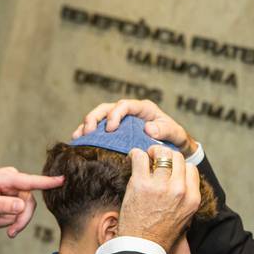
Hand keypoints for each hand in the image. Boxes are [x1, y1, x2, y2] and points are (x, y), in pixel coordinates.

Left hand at [0, 167, 63, 237]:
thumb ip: (3, 205)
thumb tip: (22, 207)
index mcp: (7, 178)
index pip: (32, 181)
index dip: (49, 182)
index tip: (64, 179)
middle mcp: (11, 181)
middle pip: (29, 203)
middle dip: (20, 219)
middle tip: (11, 233)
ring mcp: (10, 188)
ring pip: (22, 209)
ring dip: (11, 221)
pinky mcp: (7, 196)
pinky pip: (15, 210)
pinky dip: (6, 219)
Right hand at [72, 99, 197, 156]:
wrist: (174, 147)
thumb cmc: (175, 137)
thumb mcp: (175, 133)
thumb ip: (165, 130)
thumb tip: (148, 129)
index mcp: (143, 108)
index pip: (124, 105)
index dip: (115, 114)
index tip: (110, 128)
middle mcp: (129, 112)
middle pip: (106, 108)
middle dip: (95, 117)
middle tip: (88, 131)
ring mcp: (121, 122)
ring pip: (99, 118)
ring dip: (87, 125)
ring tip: (78, 136)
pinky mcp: (115, 132)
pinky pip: (99, 131)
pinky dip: (88, 135)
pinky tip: (78, 142)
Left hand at [118, 146, 199, 252]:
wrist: (141, 247)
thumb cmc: (160, 233)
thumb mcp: (183, 216)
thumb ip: (185, 196)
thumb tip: (178, 177)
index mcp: (192, 198)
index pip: (190, 168)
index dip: (179, 166)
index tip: (168, 169)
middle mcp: (179, 190)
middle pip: (177, 157)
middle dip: (165, 156)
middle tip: (155, 159)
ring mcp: (160, 186)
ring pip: (160, 153)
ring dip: (151, 153)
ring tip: (144, 159)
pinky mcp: (141, 184)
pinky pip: (140, 156)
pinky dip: (135, 154)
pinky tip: (133, 159)